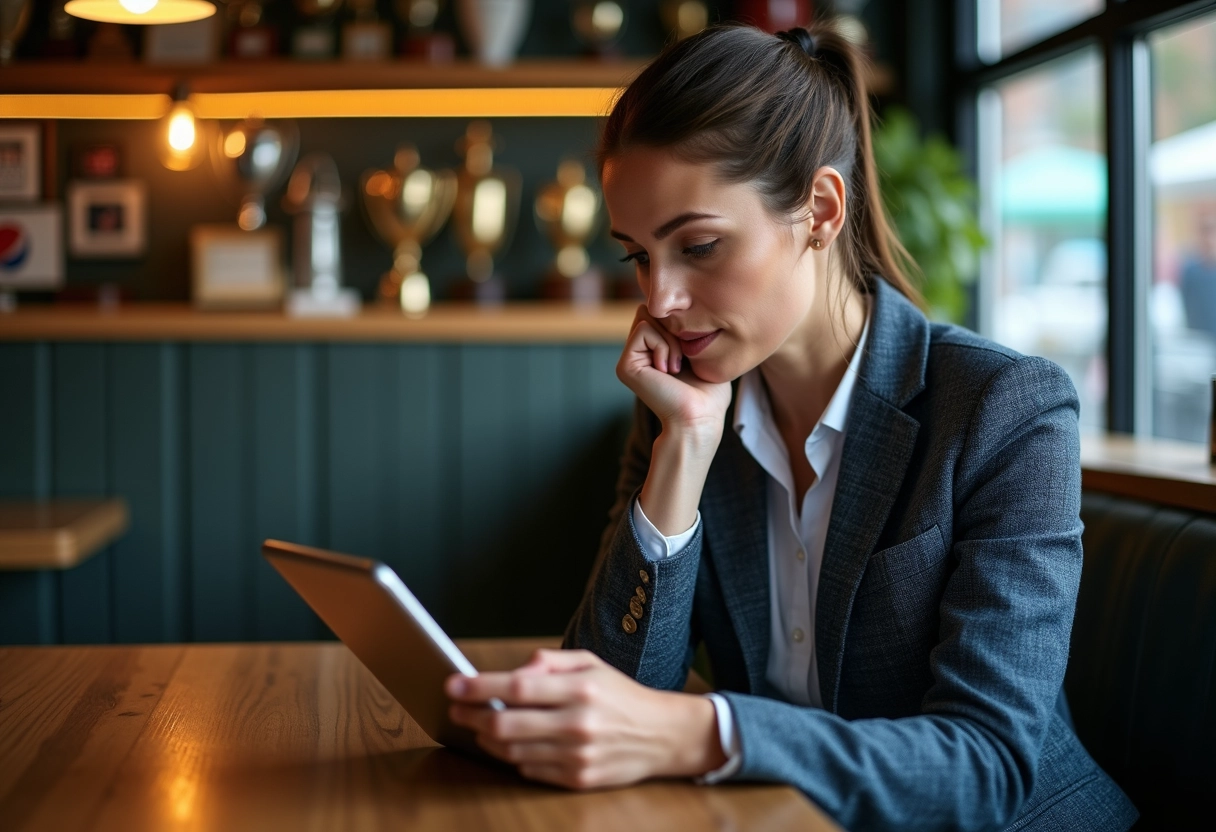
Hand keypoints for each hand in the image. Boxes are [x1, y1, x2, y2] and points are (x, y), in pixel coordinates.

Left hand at [446, 649, 724, 789]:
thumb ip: (550, 661)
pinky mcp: (578, 780)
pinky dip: (513, 757)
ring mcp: (577, 755)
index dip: (480, 687)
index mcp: (581, 689)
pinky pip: (530, 770)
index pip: (518, 688)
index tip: (452, 684)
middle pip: (507, 725)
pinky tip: (510, 745)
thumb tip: (514, 671)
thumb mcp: (591, 664)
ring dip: (487, 739)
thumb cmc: (621, 695)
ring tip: (479, 726)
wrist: (663, 736)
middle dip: (472, 717)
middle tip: (455, 708)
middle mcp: (578, 723)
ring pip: (513, 751)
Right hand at [616, 306, 731, 439]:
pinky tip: (668, 370)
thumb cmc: (709, 391)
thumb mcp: (700, 350)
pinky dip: (663, 346)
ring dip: (671, 340)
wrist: (701, 417)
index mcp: (654, 350)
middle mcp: (638, 353)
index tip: (690, 354)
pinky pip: (643, 330)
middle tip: (682, 359)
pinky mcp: (625, 365)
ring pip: (646, 316)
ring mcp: (630, 359)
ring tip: (676, 367)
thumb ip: (685, 327)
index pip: (660, 312)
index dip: (679, 323)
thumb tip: (677, 305)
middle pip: (650, 309)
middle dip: (673, 328)